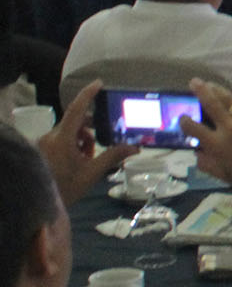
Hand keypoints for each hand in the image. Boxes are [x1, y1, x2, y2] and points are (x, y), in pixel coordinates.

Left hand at [37, 82, 137, 204]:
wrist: (41, 203)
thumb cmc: (66, 187)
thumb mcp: (93, 172)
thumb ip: (113, 156)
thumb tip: (136, 147)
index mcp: (62, 139)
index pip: (76, 110)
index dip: (87, 94)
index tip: (99, 83)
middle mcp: (51, 137)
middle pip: (75, 122)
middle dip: (90, 129)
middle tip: (103, 138)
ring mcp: (45, 143)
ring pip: (69, 132)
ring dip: (82, 139)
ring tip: (89, 157)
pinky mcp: (43, 149)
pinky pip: (61, 139)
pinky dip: (73, 144)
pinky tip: (79, 160)